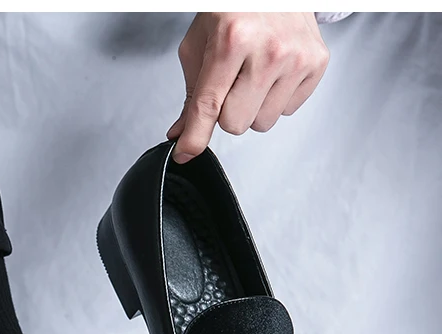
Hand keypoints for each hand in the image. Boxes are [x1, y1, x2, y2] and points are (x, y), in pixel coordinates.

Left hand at [167, 12, 329, 162]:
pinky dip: (275, 98)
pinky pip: (287, 111)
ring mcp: (297, 58)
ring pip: (262, 123)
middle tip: (229, 83)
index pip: (208, 106)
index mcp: (232, 40)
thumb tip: (182, 133)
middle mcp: (269, 49)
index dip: (195, 137)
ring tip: (253, 74)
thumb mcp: (199, 43)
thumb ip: (191, 93)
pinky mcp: (317, 63)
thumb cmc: (233, 8)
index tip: (186, 153)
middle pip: (235, 124)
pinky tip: (273, 71)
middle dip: (226, 112)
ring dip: (252, 107)